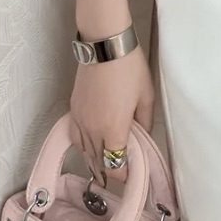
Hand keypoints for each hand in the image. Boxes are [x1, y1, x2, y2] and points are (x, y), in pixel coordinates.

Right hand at [68, 47, 154, 188]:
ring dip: (96, 160)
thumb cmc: (130, 68)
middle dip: (111, 170)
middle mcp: (93, 130)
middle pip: (99, 162)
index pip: (115, 166)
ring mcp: (80, 120)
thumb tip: (142, 138)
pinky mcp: (73, 110)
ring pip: (85, 152)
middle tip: (122, 170)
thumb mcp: (146, 97)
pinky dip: (83, 146)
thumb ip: (145, 123)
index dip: (124, 175)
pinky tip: (91, 145)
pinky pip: (75, 137)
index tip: (132, 174)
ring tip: (107, 163)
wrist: (105, 45)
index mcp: (113, 129)